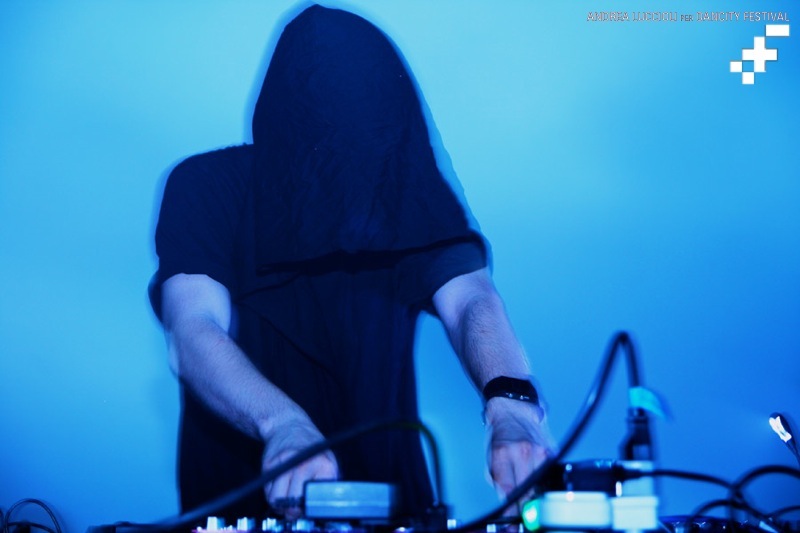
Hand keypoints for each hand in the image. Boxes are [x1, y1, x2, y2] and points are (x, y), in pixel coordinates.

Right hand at [260, 415, 338, 518]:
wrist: (288, 425)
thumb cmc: (311, 447)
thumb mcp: (328, 461)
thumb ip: (327, 484)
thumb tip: (320, 507)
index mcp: (324, 465)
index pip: (315, 499)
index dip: (309, 508)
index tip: (307, 507)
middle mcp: (304, 464)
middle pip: (293, 502)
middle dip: (293, 510)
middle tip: (295, 508)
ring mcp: (285, 464)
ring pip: (276, 500)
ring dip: (279, 505)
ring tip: (286, 499)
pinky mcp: (269, 465)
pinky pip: (267, 491)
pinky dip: (271, 494)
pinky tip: (279, 487)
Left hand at [485, 397, 554, 514]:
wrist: (514, 410)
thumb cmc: (500, 434)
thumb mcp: (491, 457)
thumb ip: (498, 482)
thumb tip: (506, 506)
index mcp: (503, 453)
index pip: (508, 490)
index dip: (510, 511)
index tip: (511, 524)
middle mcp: (523, 452)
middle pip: (527, 491)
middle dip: (524, 510)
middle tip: (522, 521)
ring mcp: (540, 452)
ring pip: (541, 486)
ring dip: (536, 499)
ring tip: (530, 505)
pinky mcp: (551, 452)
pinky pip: (550, 475)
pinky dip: (544, 484)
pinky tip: (539, 486)